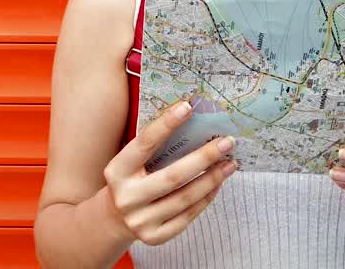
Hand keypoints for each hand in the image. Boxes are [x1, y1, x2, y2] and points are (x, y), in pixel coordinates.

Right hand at [101, 101, 238, 245]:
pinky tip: (217, 184)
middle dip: (204, 157)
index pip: (144, 144)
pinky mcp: (155, 237)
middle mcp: (127, 197)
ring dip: (212, 179)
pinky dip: (205, 198)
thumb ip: (154, 147)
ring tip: (230, 164)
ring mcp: (140, 220)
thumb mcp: (130, 162)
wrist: (114, 218)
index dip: (166, 125)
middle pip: (173, 176)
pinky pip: (187, 216)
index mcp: (117, 171)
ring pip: (185, 198)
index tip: (188, 107)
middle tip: (227, 142)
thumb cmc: (130, 179)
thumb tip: (191, 121)